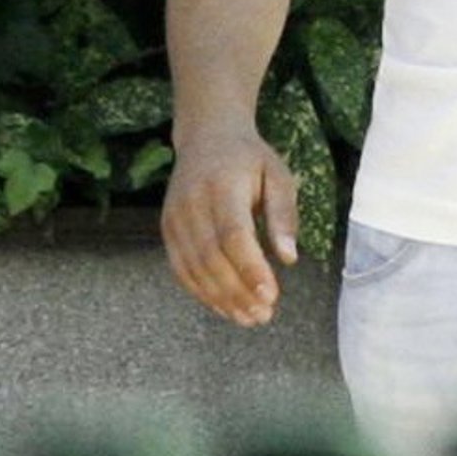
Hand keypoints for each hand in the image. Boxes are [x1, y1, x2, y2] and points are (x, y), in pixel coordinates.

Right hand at [161, 129, 298, 326]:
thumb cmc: (250, 159)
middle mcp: (192, 203)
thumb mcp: (278, 175)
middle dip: (238, 292)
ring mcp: (174, 217)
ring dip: (221, 299)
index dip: (250, 269)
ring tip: (249, 318)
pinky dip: (202, 293)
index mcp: (222, 186)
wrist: (207, 137)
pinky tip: (225, 306)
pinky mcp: (167, 229)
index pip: (233, 235)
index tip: (271, 295)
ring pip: (194, 268)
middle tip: (263, 315)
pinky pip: (181, 269)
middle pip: (211, 257)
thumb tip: (289, 258)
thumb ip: (283, 215)